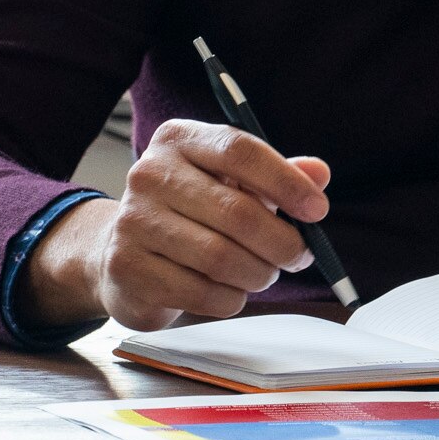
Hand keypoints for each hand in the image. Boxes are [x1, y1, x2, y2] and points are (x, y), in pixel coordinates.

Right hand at [19, 120, 333, 332]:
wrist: (120, 253)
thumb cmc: (189, 214)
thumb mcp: (231, 184)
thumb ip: (276, 177)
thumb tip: (319, 174)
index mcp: (178, 140)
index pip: (239, 150)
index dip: (286, 182)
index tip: (317, 210)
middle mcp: (148, 174)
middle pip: (237, 212)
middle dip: (282, 243)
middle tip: (297, 256)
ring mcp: (133, 222)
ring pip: (222, 258)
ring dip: (258, 274)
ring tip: (260, 273)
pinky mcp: (128, 268)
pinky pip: (202, 293)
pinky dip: (230, 299)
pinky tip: (226, 290)